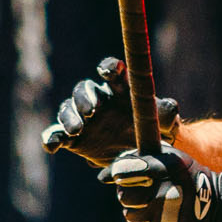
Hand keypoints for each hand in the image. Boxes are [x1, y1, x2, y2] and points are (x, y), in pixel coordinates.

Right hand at [41, 56, 180, 168]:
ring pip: (67, 110)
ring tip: (77, 130)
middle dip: (84, 98)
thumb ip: (165, 113)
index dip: (109, 67)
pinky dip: (51, 138)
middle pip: (83, 90)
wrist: (141, 154)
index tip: (108, 71)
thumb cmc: (153, 129)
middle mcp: (98, 99)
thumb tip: (171, 107)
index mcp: (120, 89)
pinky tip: (52, 147)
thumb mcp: (162, 122)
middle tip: (91, 111)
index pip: (112, 71)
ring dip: (69, 117)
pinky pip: (56, 134)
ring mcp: (83, 119)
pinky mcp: (73, 139)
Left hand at [101, 146, 221, 221]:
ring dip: (137, 211)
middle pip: (124, 196)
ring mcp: (165, 217)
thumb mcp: (170, 158)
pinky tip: (160, 219)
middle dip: (129, 194)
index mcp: (168, 167)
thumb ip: (137, 159)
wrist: (217, 207)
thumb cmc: (186, 176)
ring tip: (156, 206)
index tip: (119, 176)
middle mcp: (166, 193)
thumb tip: (102, 177)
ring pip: (130, 215)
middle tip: (144, 192)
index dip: (121, 172)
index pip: (125, 170)